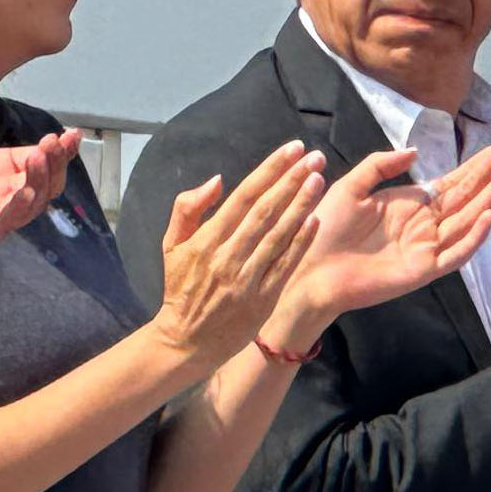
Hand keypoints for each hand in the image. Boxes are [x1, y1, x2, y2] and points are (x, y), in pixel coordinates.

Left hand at [0, 53, 81, 301]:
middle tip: (57, 143)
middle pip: (46, 180)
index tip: (70, 131)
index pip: (39, 157)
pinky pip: (5, 223)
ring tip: (39, 158)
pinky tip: (22, 192)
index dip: (59, 148)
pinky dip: (17, 208)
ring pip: (32, 202)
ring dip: (41, 182)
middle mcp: (1, 191)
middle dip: (58, 163)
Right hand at [149, 140, 328, 362]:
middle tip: (314, 157)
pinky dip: (301, 242)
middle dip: (291, 181)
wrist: (186, 341)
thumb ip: (188, 208)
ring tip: (318, 180)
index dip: (269, 171)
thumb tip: (218, 181)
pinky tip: (316, 220)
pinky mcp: (263, 300)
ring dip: (301, 206)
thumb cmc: (180, 289)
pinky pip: (286, 265)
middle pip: (265, 211)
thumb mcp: (171, 245)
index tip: (291, 149)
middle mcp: (228, 257)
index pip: (243, 197)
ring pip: (279, 236)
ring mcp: (247, 280)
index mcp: (206, 241)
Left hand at [268, 139, 490, 345]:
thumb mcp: (351, 186)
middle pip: (466, 196)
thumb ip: (381, 165)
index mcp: (409, 203)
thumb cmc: (325, 229)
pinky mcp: (422, 270)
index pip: (452, 181)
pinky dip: (473, 238)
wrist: (309, 268)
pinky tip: (489, 217)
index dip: (476, 164)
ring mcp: (427, 248)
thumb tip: (416, 151)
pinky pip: (455, 254)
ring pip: (467, 220)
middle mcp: (424, 224)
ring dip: (490, 198)